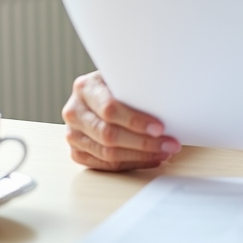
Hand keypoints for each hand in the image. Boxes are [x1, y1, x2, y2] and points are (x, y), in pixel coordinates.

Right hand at [63, 71, 180, 170]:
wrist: (98, 92)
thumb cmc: (116, 84)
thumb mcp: (123, 77)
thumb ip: (135, 86)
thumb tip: (167, 103)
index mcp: (84, 87)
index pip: (110, 109)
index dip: (135, 121)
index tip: (159, 128)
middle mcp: (74, 111)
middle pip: (108, 134)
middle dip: (143, 143)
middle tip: (169, 144)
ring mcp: (73, 134)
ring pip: (107, 153)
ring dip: (140, 156)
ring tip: (163, 152)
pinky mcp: (77, 151)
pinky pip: (105, 165)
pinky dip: (131, 163)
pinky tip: (150, 158)